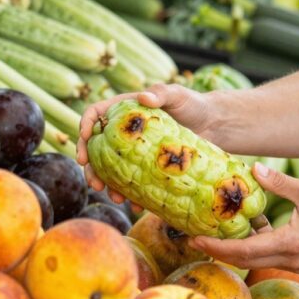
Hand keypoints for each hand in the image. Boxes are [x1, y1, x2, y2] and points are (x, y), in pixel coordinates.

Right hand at [75, 83, 211, 196]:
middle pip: (97, 148)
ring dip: (108, 185)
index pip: (95, 115)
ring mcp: (134, 151)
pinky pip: (133, 182)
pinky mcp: (147, 167)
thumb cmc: (193, 104)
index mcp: (124, 110)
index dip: (85, 126)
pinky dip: (132, 194)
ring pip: (111, 169)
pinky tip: (136, 205)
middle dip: (91, 167)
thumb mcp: (178, 95)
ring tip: (114, 198)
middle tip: (94, 182)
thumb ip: (162, 92)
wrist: (213, 125)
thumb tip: (144, 97)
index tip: (84, 140)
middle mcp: (124, 132)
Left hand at [191, 163, 298, 271]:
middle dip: (219, 250)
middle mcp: (290, 260)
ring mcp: (297, 263)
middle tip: (196, 237)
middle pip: (245, 260)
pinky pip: (272, 255)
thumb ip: (280, 182)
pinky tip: (255, 224)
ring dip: (238, 247)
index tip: (195, 239)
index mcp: (290, 244)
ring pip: (258, 259)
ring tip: (219, 230)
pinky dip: (258, 243)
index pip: (243, 251)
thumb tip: (254, 169)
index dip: (216, 246)